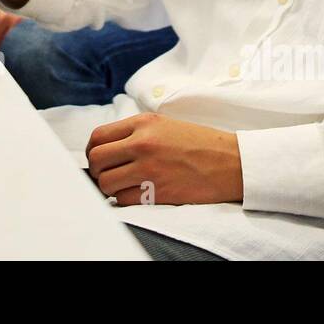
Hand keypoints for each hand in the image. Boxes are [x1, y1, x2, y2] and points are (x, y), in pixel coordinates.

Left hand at [86, 113, 243, 206]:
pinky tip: (136, 194)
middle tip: (106, 175)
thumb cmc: (199, 143)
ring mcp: (149, 169)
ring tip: (121, 186)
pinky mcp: (157, 192)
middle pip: (97, 160)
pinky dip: (125, 200)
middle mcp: (142, 143)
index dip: (92, 151)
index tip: (98, 159)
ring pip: (106, 183)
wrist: (231, 162)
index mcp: (143, 123)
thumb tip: (108, 147)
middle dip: (96, 170)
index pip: (99, 136)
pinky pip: (124, 200)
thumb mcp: (165, 124)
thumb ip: (135, 132)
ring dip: (109, 188)